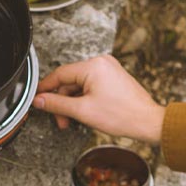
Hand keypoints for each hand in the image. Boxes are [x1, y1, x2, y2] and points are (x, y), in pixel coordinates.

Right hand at [33, 55, 165, 144]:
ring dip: (73, 103)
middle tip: (60, 120)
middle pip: (70, 81)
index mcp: (93, 66)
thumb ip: (57, 104)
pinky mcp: (113, 78)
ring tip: (72, 121)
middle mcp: (101, 63)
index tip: (37, 98)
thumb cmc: (122, 115)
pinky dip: (84, 100)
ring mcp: (108, 70)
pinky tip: (83, 114)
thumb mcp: (82, 111)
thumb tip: (40, 100)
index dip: (45, 88)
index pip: (60, 74)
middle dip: (62, 102)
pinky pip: (90, 86)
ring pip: (79, 85)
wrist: (147, 122)